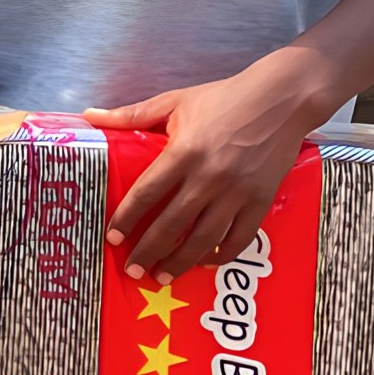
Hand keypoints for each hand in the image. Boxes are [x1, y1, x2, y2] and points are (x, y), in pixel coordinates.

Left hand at [90, 51, 332, 282]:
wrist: (283, 99)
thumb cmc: (226, 98)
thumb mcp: (175, 101)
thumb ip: (132, 114)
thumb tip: (90, 116)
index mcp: (184, 152)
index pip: (146, 194)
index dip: (126, 219)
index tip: (112, 238)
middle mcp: (209, 177)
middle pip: (172, 225)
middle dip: (148, 252)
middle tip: (132, 270)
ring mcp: (237, 192)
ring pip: (204, 238)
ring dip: (181, 262)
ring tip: (162, 276)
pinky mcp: (261, 200)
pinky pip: (240, 237)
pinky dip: (221, 254)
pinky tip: (205, 262)